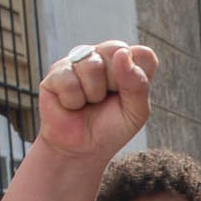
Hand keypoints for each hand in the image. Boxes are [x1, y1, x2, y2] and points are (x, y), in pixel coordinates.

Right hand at [38, 41, 158, 161]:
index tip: (128, 96)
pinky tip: (71, 105)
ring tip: (87, 103)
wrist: (80, 150)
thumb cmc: (110, 128)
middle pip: (117, 50)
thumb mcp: (135, 113)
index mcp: (128, 63)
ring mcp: (79, 61)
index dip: (137, 76)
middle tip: (105, 100)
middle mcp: (104, 56)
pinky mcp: (56, 72)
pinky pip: (69, 80)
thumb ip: (138, 84)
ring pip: (92, 65)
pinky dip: (73, 101)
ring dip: (93, 94)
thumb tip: (122, 54)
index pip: (143, 54)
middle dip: (114, 83)